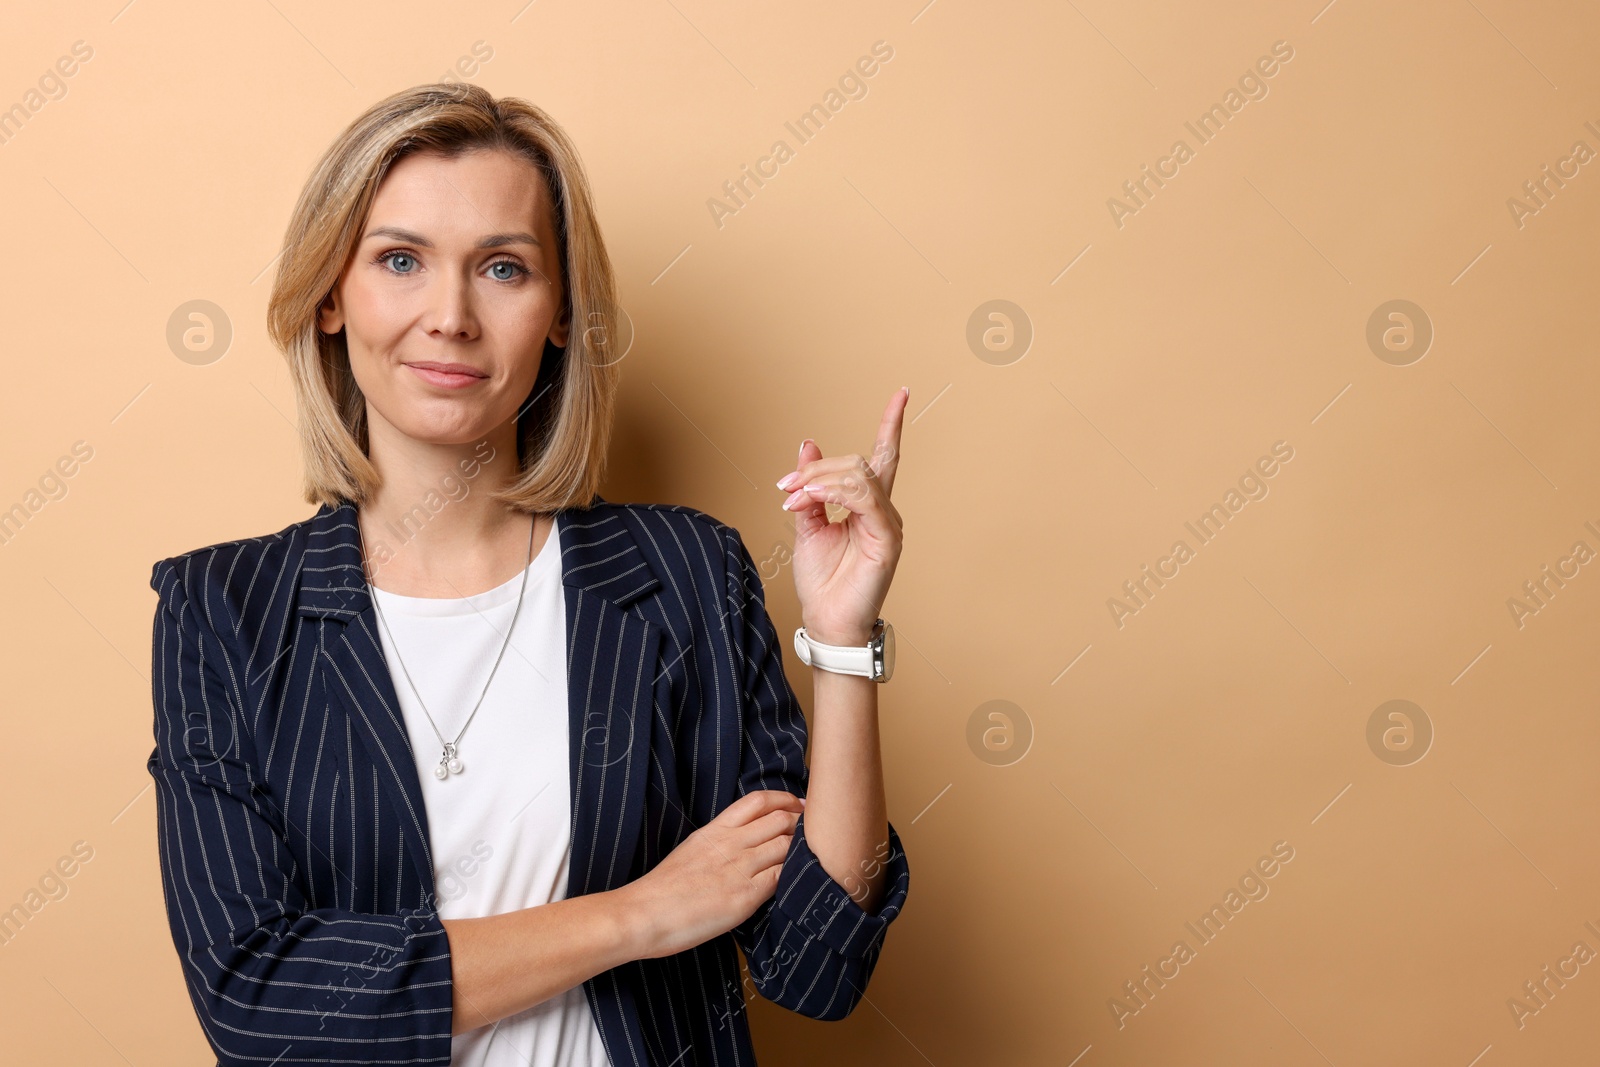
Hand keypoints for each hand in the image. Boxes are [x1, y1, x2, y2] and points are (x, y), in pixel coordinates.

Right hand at [621, 790, 803, 958]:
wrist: (643, 913)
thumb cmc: (661, 889)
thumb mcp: (691, 851)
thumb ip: (718, 844)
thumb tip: (741, 846)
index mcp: (715, 830)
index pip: (757, 802)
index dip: (785, 799)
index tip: (800, 804)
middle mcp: (730, 844)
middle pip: (779, 820)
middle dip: (802, 822)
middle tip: (817, 829)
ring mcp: (739, 868)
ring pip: (786, 846)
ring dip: (804, 848)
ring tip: (816, 853)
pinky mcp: (745, 896)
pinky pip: (781, 878)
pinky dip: (796, 875)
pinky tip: (803, 879)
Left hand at [776, 387, 907, 644]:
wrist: (824, 619)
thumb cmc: (822, 580)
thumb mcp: (808, 524)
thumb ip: (810, 487)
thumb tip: (807, 445)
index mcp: (867, 505)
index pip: (883, 456)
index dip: (891, 424)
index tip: (900, 394)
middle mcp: (883, 510)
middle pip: (856, 463)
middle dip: (816, 470)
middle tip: (786, 487)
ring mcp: (888, 524)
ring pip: (858, 475)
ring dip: (819, 481)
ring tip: (794, 498)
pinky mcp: (887, 539)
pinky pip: (865, 499)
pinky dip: (833, 492)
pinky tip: (812, 501)